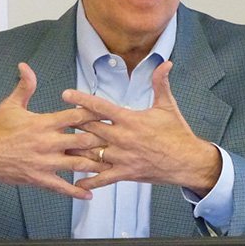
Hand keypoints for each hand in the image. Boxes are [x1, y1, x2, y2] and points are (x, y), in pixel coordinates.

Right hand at [0, 63, 106, 199]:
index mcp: (44, 122)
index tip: (110, 114)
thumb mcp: (10, 105)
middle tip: (119, 140)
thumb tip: (25, 65)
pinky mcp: (39, 179)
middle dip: (102, 140)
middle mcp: (48, 142)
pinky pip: (62, 188)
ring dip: (96, 164)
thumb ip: (24, 86)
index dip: (95, 114)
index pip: (76, 116)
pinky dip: (77, 192)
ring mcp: (45, 162)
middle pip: (83, 140)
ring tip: (112, 165)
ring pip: (78, 164)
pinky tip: (90, 194)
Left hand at [62, 61, 221, 195]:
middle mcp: (122, 138)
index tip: (65, 94)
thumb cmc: (177, 133)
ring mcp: (122, 157)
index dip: (81, 99)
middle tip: (57, 120)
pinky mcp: (125, 173)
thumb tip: (165, 63)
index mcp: (130, 119)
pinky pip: (103, 178)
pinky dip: (89, 181)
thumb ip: (161, 84)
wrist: (187, 161)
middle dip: (73, 124)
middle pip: (90, 129)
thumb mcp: (168, 106)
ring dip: (75, 151)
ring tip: (58, 147)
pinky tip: (76, 182)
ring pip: (92, 153)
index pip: (100, 107)